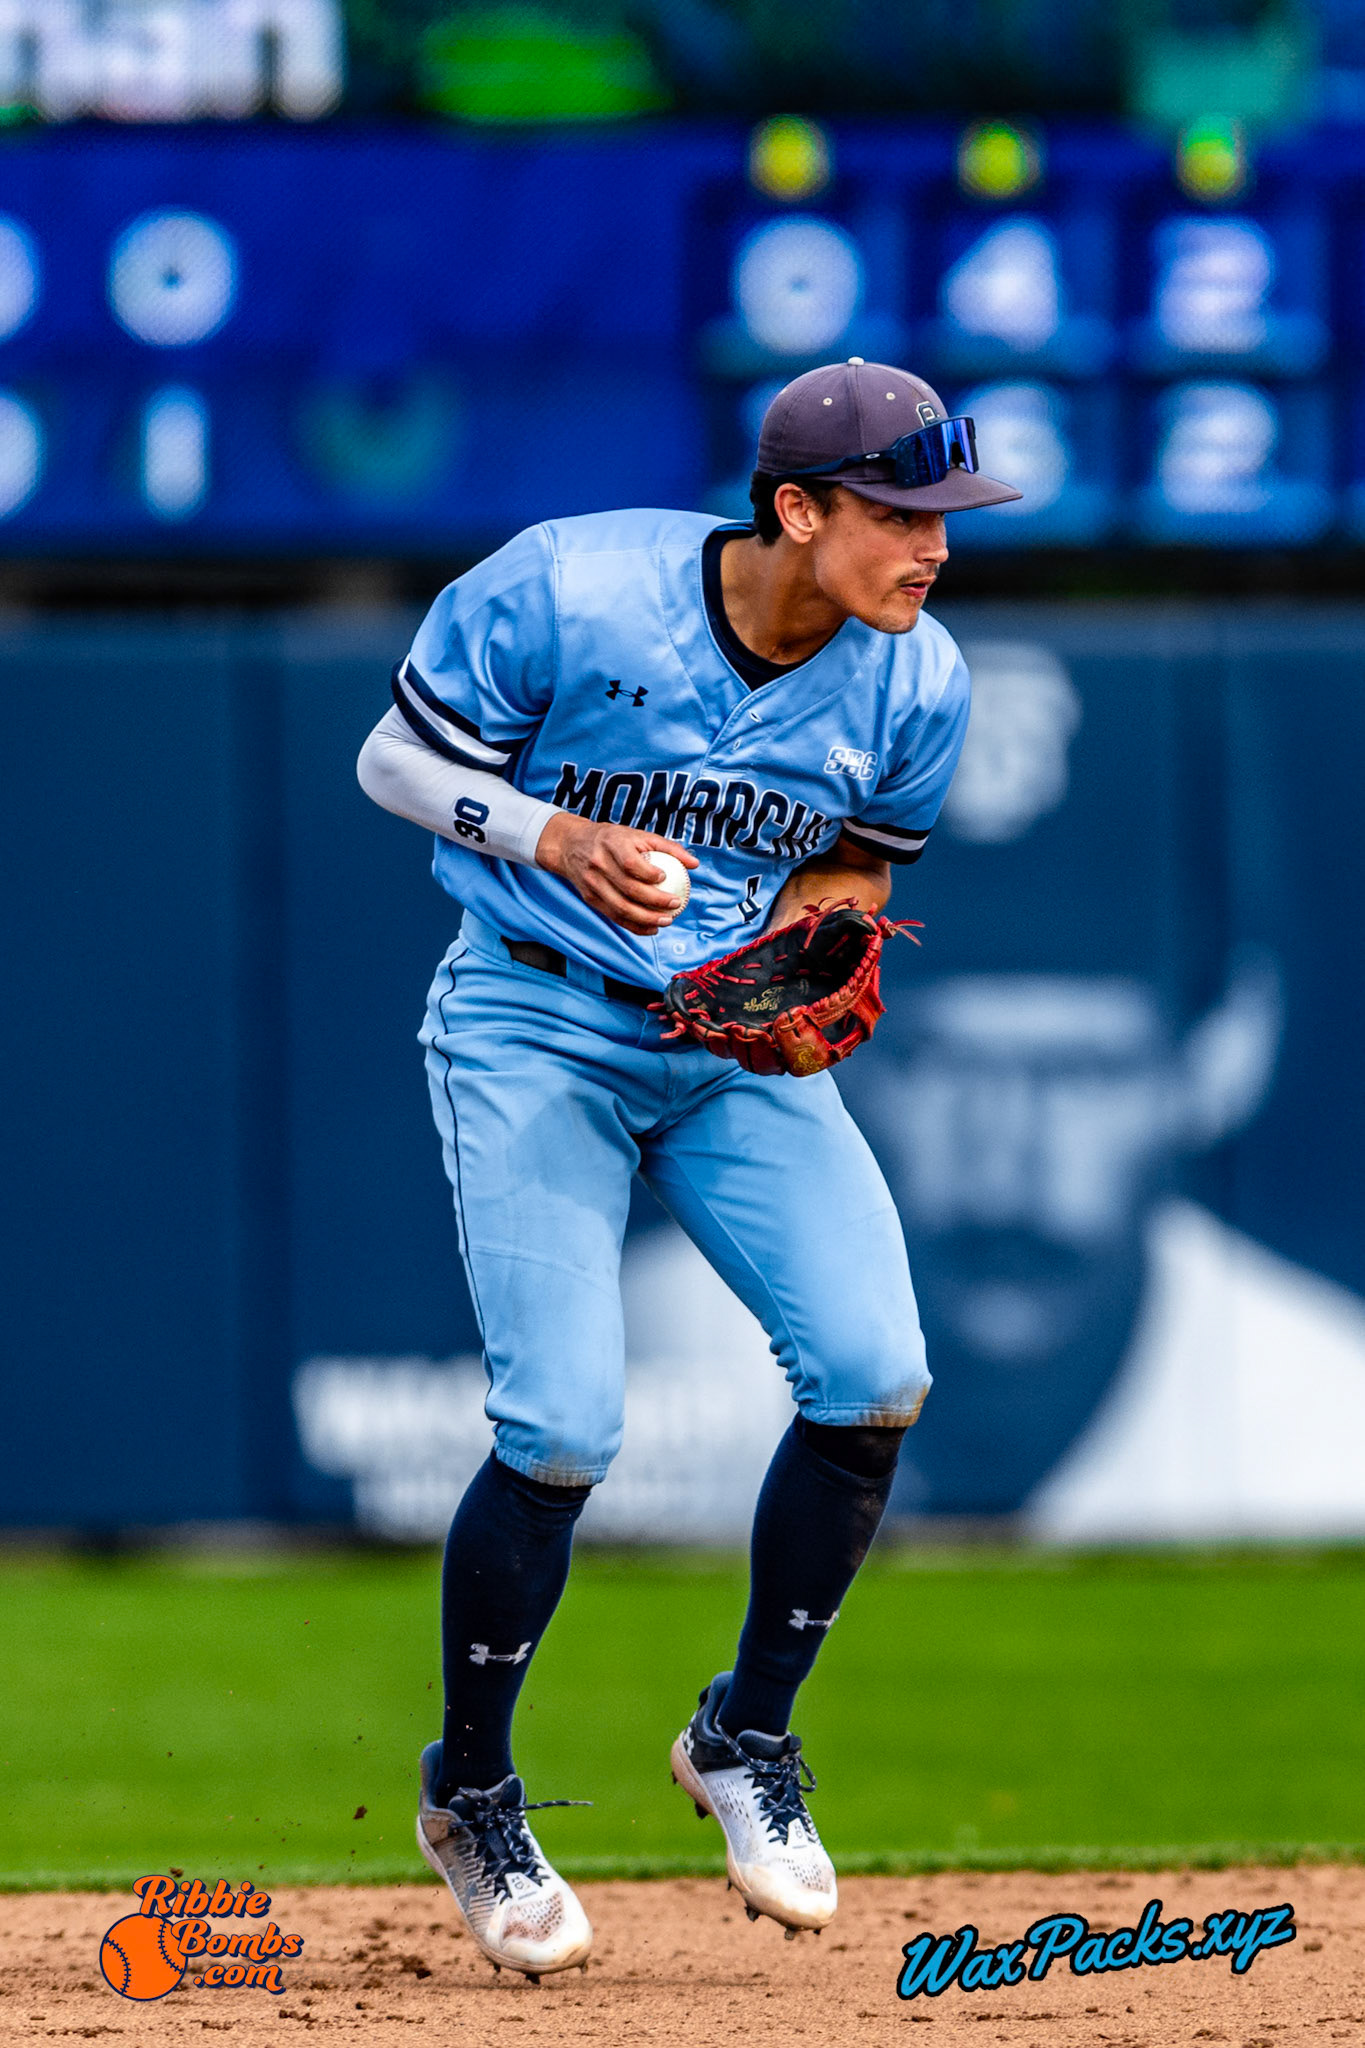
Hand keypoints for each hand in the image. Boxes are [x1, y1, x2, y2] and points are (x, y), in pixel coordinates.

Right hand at [535, 813, 698, 935]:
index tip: (665, 878)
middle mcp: (599, 864)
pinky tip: (652, 928)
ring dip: (646, 918)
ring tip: (667, 921)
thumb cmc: (612, 839)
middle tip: (676, 904)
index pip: (630, 863)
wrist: (571, 845)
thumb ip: (667, 847)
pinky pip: (614, 916)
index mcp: (611, 844)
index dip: (648, 873)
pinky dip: (634, 925)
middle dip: (655, 900)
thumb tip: (694, 863)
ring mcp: (592, 883)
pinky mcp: (590, 898)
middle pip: (627, 888)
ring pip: (620, 907)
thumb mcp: (637, 835)